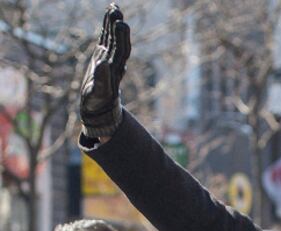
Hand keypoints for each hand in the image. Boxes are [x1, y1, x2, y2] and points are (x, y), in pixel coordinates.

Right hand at [79, 3, 129, 139]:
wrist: (99, 107)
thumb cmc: (97, 103)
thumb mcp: (98, 94)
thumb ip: (102, 81)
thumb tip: (103, 64)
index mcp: (115, 70)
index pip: (120, 51)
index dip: (120, 38)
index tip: (120, 24)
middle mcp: (115, 62)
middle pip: (118, 42)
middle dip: (117, 27)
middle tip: (117, 12)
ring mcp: (110, 57)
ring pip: (113, 38)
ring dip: (113, 23)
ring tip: (114, 7)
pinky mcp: (103, 55)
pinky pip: (106, 37)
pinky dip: (108, 25)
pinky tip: (110, 12)